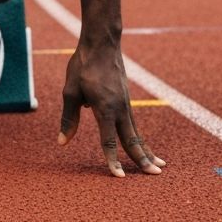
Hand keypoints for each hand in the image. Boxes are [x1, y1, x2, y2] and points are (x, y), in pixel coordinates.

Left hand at [58, 42, 165, 177]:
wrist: (101, 43)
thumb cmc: (83, 66)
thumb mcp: (70, 91)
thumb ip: (69, 118)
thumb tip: (62, 143)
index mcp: (105, 108)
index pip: (109, 141)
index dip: (113, 160)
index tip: (119, 177)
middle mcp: (120, 109)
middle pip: (132, 140)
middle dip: (143, 160)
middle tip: (155, 175)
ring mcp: (126, 104)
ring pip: (137, 132)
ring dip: (147, 150)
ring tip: (159, 166)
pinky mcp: (126, 99)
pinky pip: (134, 123)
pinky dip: (141, 137)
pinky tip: (144, 145)